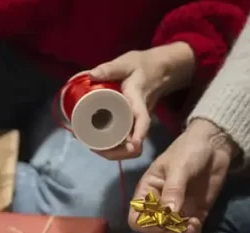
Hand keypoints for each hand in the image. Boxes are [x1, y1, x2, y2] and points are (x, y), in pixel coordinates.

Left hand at [87, 42, 195, 160]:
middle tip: (91, 145)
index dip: (139, 133)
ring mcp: (135, 125)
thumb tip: (91, 75)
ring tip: (90, 145)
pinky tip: (95, 142)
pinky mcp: (131, 126)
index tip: (134, 144)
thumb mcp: (126, 63)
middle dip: (114, 152)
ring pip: (128, 148)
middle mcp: (138, 119)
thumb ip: (109, 69)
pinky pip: (124, 143)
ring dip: (111, 153)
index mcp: (138, 102)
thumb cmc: (142, 66)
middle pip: (133, 146)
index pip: (143, 120)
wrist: (159, 71)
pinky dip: (111, 148)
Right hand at [128, 118, 235, 232]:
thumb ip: (173, 190)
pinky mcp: (193, 217)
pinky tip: (198, 224)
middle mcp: (158, 208)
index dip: (147, 226)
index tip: (163, 219)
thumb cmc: (189, 151)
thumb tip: (169, 213)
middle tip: (180, 226)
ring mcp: (176, 214)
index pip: (136, 220)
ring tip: (192, 226)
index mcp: (147, 193)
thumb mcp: (179, 167)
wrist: (213, 146)